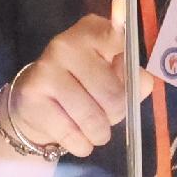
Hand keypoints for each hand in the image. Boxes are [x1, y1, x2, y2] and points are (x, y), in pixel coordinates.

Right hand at [0, 6, 129, 159]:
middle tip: (109, 114)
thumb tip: (144, 82)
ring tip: (95, 130)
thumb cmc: (83, 87)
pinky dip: (82, 145)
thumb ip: (134, 77)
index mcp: (91, 31)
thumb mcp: (112, 75)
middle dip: (117, 113)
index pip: (120, 43)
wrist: (34, 104)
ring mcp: (47, 70)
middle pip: (113, 94)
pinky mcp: (32, 97)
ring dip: (100, 134)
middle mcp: (66, 45)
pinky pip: (73, 135)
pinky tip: (77, 137)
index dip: (128, 70)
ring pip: (93, 119)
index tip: (121, 77)